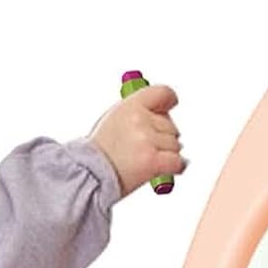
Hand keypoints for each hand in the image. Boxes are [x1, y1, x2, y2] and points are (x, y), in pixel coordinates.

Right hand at [87, 83, 185, 198]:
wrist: (88, 175)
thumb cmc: (100, 152)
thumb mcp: (114, 119)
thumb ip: (138, 112)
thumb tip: (163, 111)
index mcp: (130, 105)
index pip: (162, 93)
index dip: (169, 100)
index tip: (170, 106)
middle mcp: (140, 120)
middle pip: (171, 125)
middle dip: (163, 137)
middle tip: (146, 148)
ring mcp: (146, 140)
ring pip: (175, 145)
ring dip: (167, 154)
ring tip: (146, 160)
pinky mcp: (152, 161)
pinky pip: (178, 162)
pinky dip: (176, 167)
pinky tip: (167, 168)